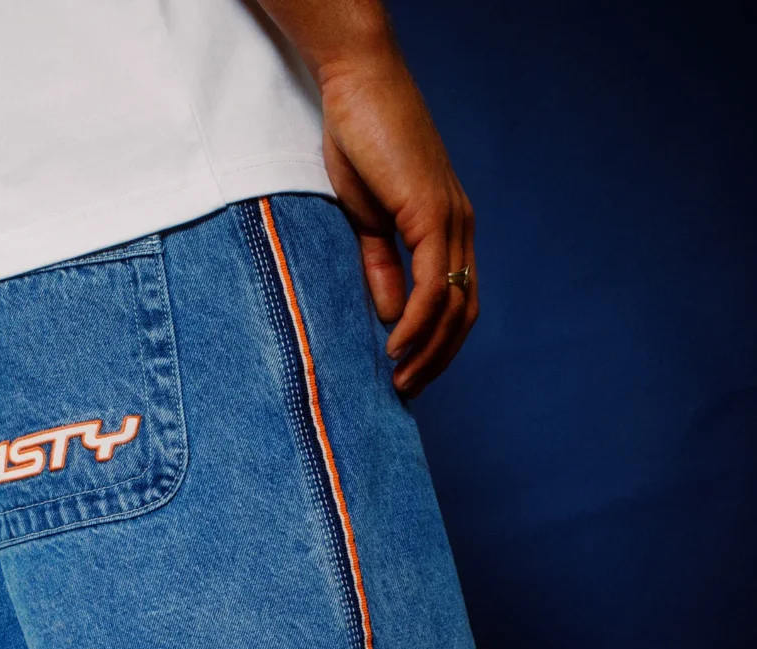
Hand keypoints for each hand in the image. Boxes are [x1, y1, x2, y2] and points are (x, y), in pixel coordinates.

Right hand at [318, 48, 477, 397]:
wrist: (356, 85)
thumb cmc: (359, 143)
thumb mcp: (368, 219)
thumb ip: (382, 266)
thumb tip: (391, 314)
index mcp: (448, 228)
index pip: (458, 300)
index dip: (439, 343)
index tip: (410, 371)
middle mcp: (460, 227)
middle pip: (465, 312)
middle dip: (438, 358)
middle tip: (407, 389)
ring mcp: (451, 220)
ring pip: (453, 306)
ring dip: (428, 351)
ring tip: (401, 378)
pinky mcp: (432, 214)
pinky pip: (433, 285)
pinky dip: (418, 322)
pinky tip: (395, 343)